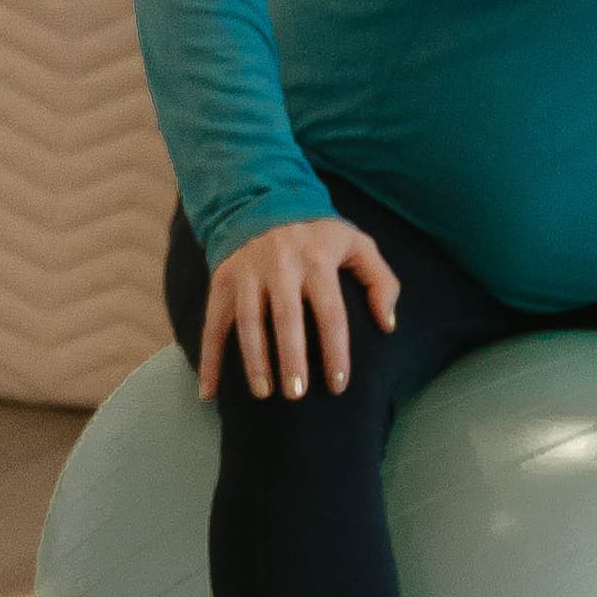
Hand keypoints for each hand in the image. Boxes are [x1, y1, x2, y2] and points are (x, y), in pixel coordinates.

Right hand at [200, 218, 400, 402]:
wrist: (263, 201)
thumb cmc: (318, 236)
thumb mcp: (357, 244)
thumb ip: (381, 281)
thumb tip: (388, 325)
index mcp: (317, 258)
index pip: (330, 312)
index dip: (335, 351)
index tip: (339, 385)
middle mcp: (280, 264)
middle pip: (286, 317)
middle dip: (290, 358)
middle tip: (297, 394)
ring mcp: (247, 272)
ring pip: (248, 320)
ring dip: (253, 359)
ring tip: (263, 393)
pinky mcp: (222, 279)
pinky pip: (212, 322)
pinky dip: (208, 358)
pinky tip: (210, 390)